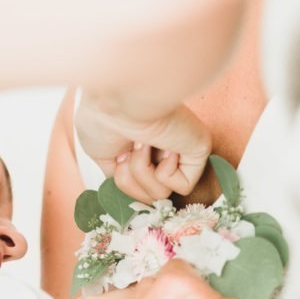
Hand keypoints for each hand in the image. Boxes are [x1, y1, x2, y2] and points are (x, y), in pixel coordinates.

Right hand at [75, 91, 211, 202]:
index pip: (137, 188)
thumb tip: (131, 190)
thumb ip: (121, 176)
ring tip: (141, 144)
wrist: (116, 101)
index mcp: (139, 149)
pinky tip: (162, 147)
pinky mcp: (198, 150)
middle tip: (126, 151)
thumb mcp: (101, 156)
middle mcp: (161, 149)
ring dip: (142, 173)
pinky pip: (182, 186)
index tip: (118, 163)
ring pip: (161, 194)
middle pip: (146, 196)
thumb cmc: (102, 118)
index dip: (126, 185)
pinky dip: (165, 173)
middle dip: (129, 180)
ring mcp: (180, 150)